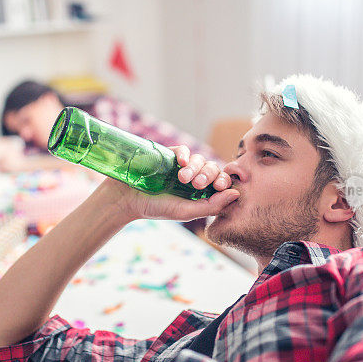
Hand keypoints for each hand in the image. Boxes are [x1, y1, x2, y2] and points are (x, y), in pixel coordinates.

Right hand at [104, 145, 238, 222]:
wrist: (126, 199)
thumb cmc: (155, 208)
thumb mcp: (185, 212)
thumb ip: (212, 206)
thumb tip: (236, 194)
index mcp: (200, 193)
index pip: (221, 181)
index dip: (224, 180)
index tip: (217, 186)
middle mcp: (193, 177)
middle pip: (212, 168)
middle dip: (208, 175)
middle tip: (196, 185)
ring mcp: (181, 165)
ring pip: (200, 159)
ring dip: (196, 167)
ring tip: (182, 178)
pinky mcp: (169, 154)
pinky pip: (184, 149)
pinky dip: (185, 154)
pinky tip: (181, 162)